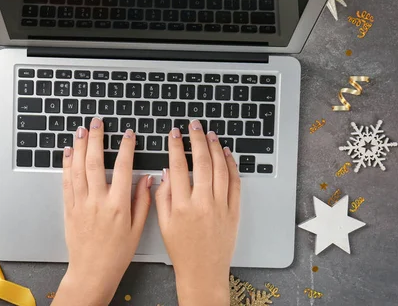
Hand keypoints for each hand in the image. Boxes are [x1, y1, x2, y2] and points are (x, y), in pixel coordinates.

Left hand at [52, 119, 152, 305]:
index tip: (129, 134)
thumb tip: (147, 179)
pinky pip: (66, 182)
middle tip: (97, 122)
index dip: (126, 147)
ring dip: (80, 146)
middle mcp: (97, 202)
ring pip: (78, 169)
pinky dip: (67, 165)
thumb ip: (142, 202)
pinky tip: (69, 152)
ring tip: (81, 130)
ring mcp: (81, 204)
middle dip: (96, 138)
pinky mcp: (69, 209)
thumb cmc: (116, 254)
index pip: (124, 168)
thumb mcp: (137, 230)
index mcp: (118, 206)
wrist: (91, 272)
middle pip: (95, 162)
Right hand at [156, 121, 240, 305]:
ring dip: (215, 147)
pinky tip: (226, 154)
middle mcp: (202, 203)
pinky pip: (235, 183)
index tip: (174, 133)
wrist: (203, 272)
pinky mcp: (234, 211)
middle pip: (202, 161)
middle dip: (197, 138)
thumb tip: (166, 171)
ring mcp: (221, 206)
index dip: (176, 145)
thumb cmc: (181, 250)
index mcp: (181, 205)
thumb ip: (162, 195)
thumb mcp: (162, 223)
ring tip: (210, 134)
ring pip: (220, 168)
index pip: (178, 166)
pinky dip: (232, 165)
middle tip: (194, 125)